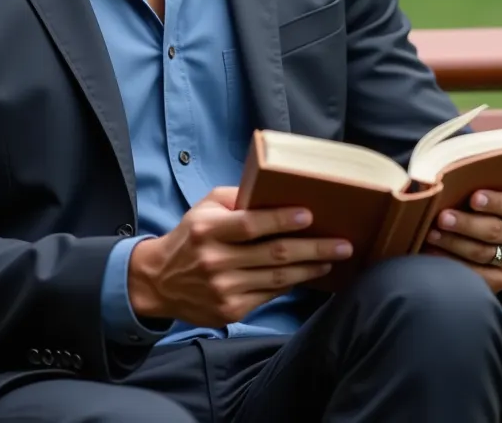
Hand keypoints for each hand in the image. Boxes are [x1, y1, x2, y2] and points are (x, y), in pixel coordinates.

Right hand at [127, 187, 352, 326]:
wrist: (159, 281)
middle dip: (312, 248)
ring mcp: (224, 289)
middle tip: (342, 243)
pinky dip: (291, 283)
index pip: (250, 224)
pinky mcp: (231, 310)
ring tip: (333, 258)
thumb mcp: (203, 208)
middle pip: (273, 254)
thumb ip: (235, 198)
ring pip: (277, 278)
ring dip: (310, 268)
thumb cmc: (190, 236)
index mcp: (208, 229)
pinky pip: (270, 294)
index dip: (280, 220)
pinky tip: (308, 273)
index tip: (308, 215)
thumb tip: (272, 191)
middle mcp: (216, 260)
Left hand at [423, 187, 501, 292]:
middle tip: (442, 218)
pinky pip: (479, 276)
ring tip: (430, 234)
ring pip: (482, 253)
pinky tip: (434, 254)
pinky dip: (453, 264)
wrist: (479, 232)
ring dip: (453, 243)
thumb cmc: (471, 201)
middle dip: (465, 224)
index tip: (473, 198)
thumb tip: (441, 181)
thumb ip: (467, 185)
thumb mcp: (475, 189)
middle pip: (493, 230)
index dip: (495, 201)